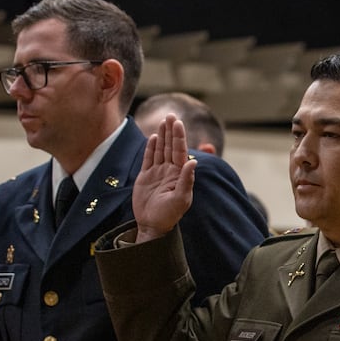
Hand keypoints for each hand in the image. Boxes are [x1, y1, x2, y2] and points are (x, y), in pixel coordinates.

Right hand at [132, 114, 195, 241]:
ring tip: (163, 121)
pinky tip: (153, 137)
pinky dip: (151, 148)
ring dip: (162, 136)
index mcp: (179, 174)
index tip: (178, 123)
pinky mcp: (146, 176)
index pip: (180, 151)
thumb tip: (193, 161)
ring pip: (160, 150)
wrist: (152, 225)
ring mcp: (157, 173)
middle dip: (171, 131)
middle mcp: (169, 171)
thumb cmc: (169, 215)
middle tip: (171, 115)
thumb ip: (187, 180)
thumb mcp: (181, 199)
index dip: (179, 137)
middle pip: (170, 147)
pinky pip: (148, 158)